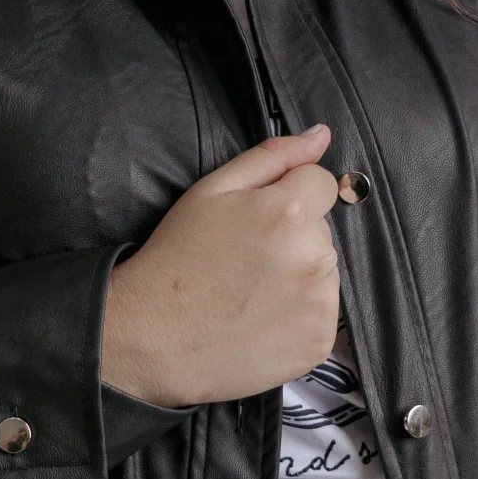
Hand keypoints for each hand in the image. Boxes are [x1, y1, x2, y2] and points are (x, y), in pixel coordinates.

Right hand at [101, 126, 339, 407]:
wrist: (154, 336)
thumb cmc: (178, 257)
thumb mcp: (212, 190)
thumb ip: (272, 157)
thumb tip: (321, 135)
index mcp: (290, 212)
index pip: (320, 182)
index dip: (286, 195)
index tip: (254, 220)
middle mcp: (315, 257)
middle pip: (321, 229)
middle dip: (293, 236)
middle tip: (244, 259)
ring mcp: (321, 304)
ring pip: (324, 272)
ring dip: (298, 276)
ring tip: (250, 292)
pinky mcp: (318, 343)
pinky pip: (321, 315)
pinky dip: (299, 316)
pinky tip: (260, 320)